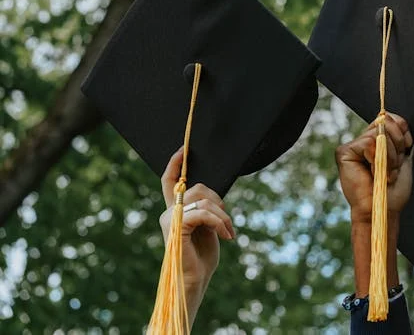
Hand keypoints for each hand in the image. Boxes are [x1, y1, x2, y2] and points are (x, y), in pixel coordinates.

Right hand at [158, 147, 235, 326]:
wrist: (195, 280)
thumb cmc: (202, 257)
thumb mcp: (208, 227)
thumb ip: (206, 209)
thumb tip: (211, 196)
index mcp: (176, 210)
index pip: (170, 182)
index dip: (175, 164)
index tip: (183, 149)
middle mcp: (169, 212)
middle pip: (198, 188)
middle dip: (219, 202)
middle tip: (228, 222)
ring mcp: (169, 219)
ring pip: (203, 200)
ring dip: (223, 216)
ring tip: (229, 232)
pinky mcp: (175, 227)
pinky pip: (202, 213)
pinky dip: (219, 222)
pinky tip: (227, 236)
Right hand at [335, 113, 412, 296]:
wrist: (383, 209)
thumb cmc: (391, 191)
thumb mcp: (401, 158)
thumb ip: (399, 138)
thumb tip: (395, 119)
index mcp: (377, 141)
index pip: (391, 118)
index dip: (402, 132)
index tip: (406, 149)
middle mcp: (363, 140)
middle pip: (386, 122)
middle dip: (397, 146)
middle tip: (394, 167)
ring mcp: (353, 146)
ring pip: (379, 134)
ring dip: (390, 157)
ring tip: (385, 173)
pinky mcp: (344, 152)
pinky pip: (369, 143)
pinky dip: (379, 161)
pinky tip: (375, 174)